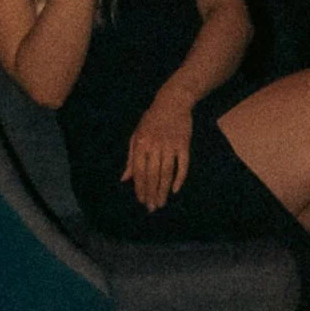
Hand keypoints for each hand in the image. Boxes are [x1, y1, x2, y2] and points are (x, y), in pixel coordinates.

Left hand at [122, 87, 192, 212]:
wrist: (172, 103)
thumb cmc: (151, 120)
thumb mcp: (136, 136)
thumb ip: (131, 158)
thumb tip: (125, 178)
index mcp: (141, 144)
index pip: (139, 171)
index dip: (140, 187)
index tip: (141, 200)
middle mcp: (155, 146)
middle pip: (152, 174)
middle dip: (151, 192)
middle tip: (152, 207)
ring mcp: (171, 146)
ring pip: (166, 172)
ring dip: (163, 189)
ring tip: (162, 202)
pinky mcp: (184, 145)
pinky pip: (183, 165)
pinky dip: (180, 178)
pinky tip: (176, 190)